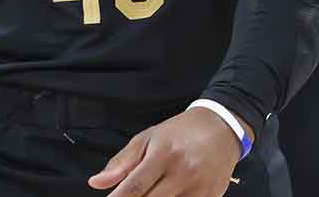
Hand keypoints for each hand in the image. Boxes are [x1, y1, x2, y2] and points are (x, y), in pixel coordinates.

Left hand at [88, 107, 244, 195]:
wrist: (222, 128)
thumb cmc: (181, 132)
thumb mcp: (148, 138)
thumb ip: (122, 162)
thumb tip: (96, 182)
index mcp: (164, 154)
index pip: (134, 187)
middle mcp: (183, 172)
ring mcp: (199, 188)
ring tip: (153, 191)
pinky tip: (167, 194)